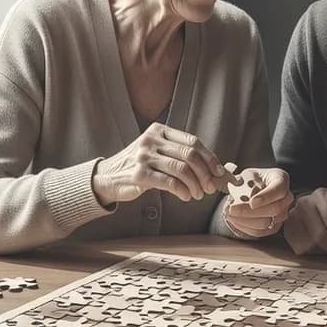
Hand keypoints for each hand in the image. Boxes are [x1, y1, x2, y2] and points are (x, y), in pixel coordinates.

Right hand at [92, 123, 227, 205]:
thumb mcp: (157, 153)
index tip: (219, 172)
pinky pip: (169, 182)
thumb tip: (214, 169)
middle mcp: (152, 140)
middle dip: (205, 173)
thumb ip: (180, 156)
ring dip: (195, 184)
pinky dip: (183, 191)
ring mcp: (144, 156)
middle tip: (210, 187)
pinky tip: (185, 196)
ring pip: (181, 169)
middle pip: (189, 155)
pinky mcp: (139, 174)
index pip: (192, 141)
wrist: (107, 177)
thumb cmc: (139, 166)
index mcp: (160, 131)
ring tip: (198, 194)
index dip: (209, 157)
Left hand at [221, 167, 293, 238]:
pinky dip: (247, 228)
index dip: (266, 197)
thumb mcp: (245, 175)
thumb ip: (241, 182)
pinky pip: (262, 232)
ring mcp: (283, 213)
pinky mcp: (275, 226)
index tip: (251, 202)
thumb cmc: (250, 180)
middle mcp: (286, 197)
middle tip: (232, 210)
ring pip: (267, 223)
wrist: (252, 189)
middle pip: (274, 209)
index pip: (278, 189)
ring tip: (229, 215)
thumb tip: (234, 192)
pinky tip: (235, 221)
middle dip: (250, 212)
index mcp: (280, 179)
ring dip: (246, 221)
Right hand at [283, 187, 326, 258]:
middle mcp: (305, 203)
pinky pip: (301, 250)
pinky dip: (313, 253)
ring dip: (323, 251)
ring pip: (310, 245)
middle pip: (320, 235)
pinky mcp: (287, 231)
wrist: (313, 207)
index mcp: (323, 196)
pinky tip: (317, 245)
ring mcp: (293, 217)